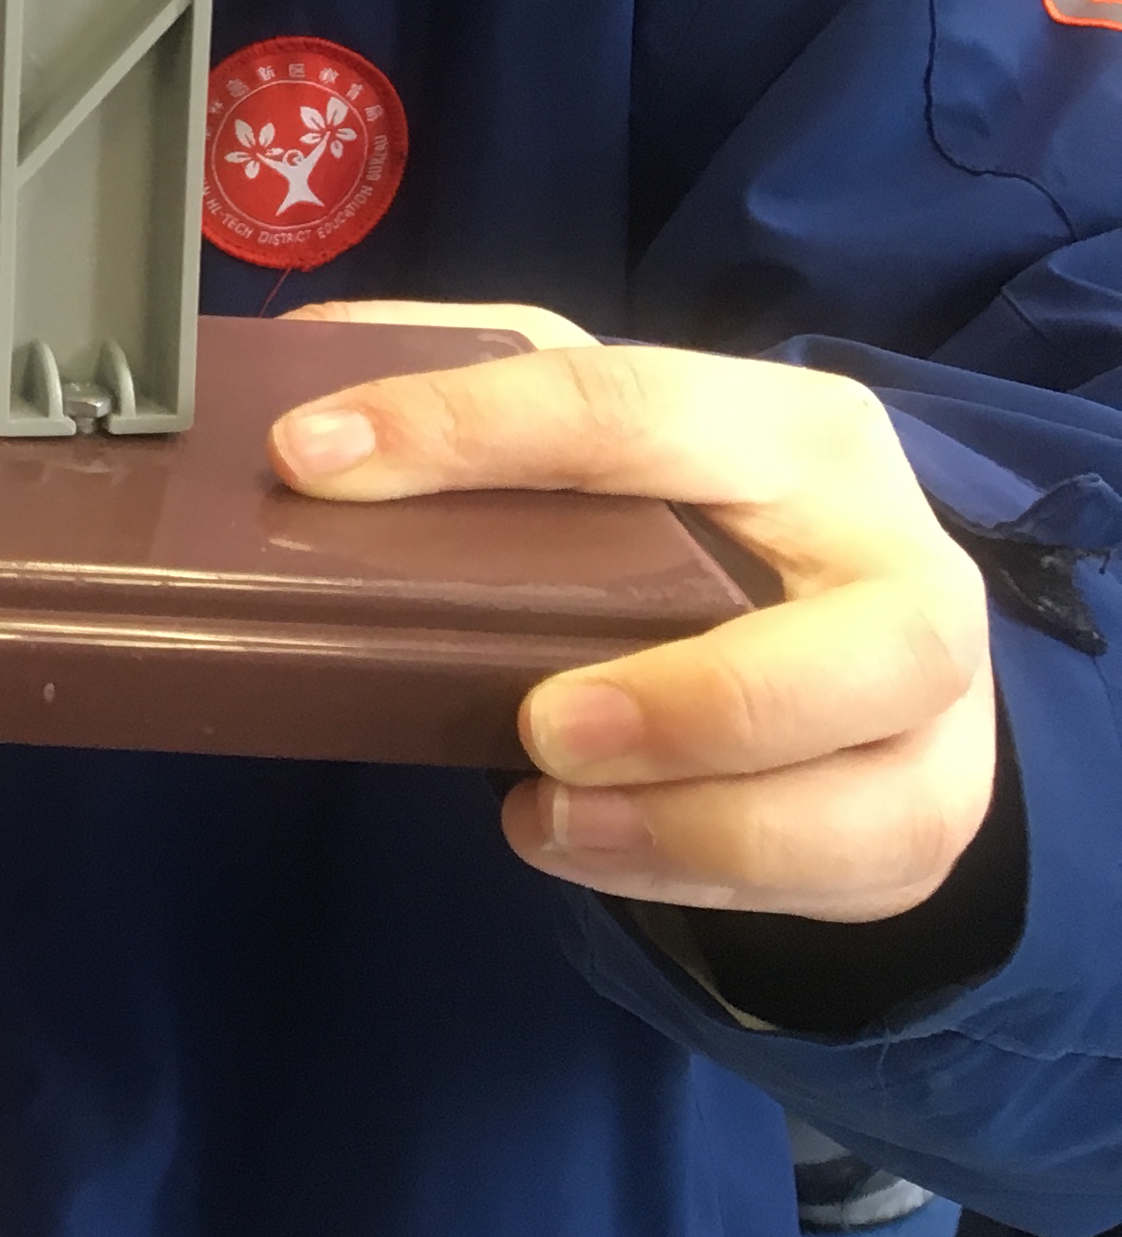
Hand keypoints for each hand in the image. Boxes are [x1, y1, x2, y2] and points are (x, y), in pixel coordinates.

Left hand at [275, 305, 995, 921]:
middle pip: (870, 639)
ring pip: (873, 792)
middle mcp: (897, 558)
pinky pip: (845, 872)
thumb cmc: (697, 519)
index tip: (311, 457)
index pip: (634, 405)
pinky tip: (589, 846)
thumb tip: (298, 358)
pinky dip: (705, 878)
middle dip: (700, 702)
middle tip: (541, 726)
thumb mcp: (594, 430)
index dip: (467, 425)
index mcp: (793, 431)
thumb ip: (463, 376)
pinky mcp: (924, 812)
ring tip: (542, 815)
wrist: (848, 634)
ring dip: (695, 825)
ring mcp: (938, 706)